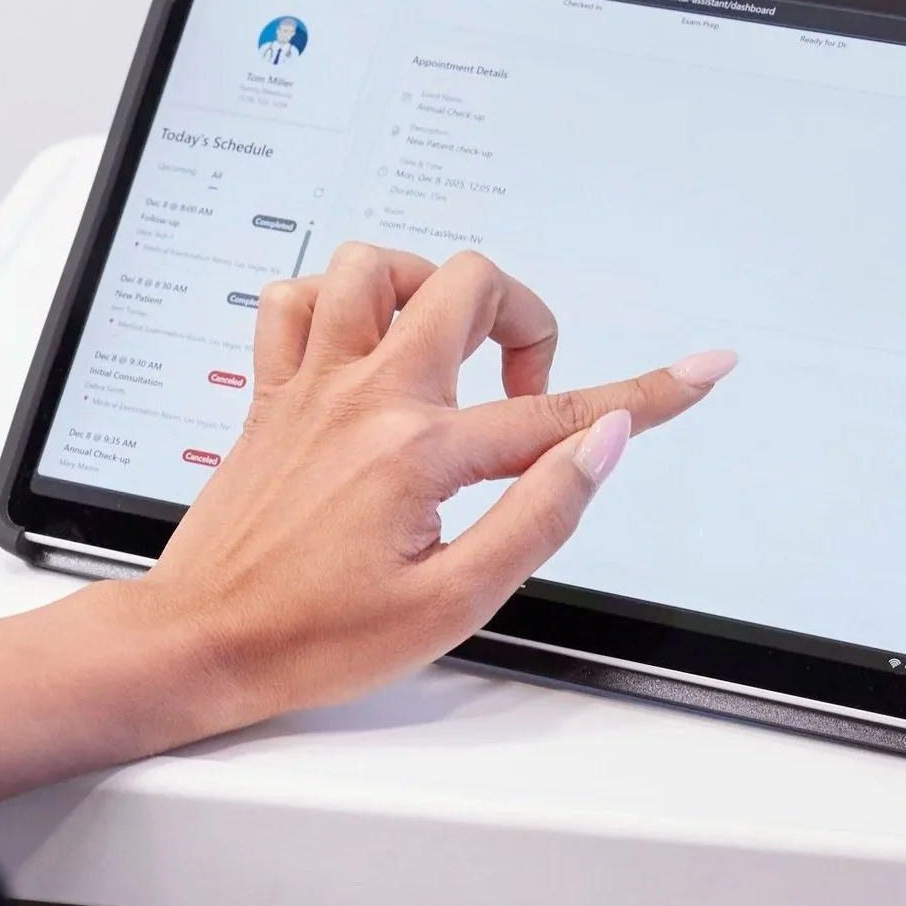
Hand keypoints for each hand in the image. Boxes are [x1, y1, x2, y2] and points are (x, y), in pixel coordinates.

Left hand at [140, 242, 735, 727]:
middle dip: (522, 317)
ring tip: (444, 347)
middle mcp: (366, 396)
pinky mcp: (270, 390)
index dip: (649, 392)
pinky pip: (292, 300)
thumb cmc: (317, 637)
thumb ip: (538, 513)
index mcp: (420, 452)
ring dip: (423, 288)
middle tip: (522, 386)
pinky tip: (358, 345)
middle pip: (466, 284)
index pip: (559, 411)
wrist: (202, 640)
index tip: (702, 368)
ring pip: (371, 265)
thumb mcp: (453, 602)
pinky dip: (330, 302)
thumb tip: (602, 443)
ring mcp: (311, 383)